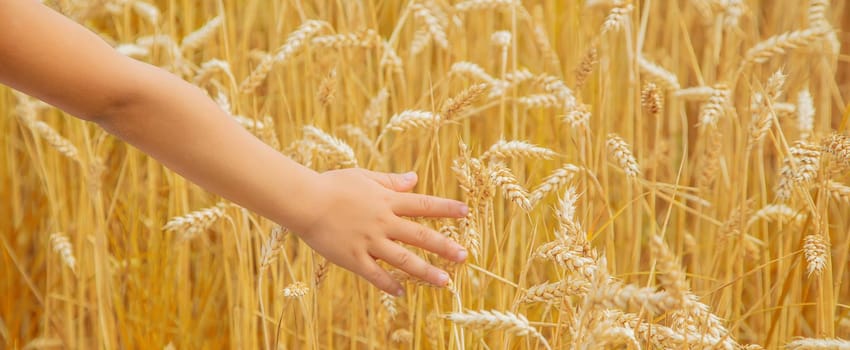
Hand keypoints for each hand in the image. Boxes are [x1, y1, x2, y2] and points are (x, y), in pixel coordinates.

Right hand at [294, 168, 468, 295]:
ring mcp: (369, 241)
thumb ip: (390, 181)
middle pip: (420, 235)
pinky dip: (388, 284)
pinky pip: (375, 274)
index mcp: (387, 200)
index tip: (465, 212)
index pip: (423, 204)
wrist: (304, 201)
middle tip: (463, 256)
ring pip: (403, 259)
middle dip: (444, 246)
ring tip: (445, 282)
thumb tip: (414, 178)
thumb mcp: (364, 177)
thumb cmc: (332, 185)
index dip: (446, 208)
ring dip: (426, 271)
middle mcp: (383, 222)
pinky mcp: (353, 257)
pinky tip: (402, 292)